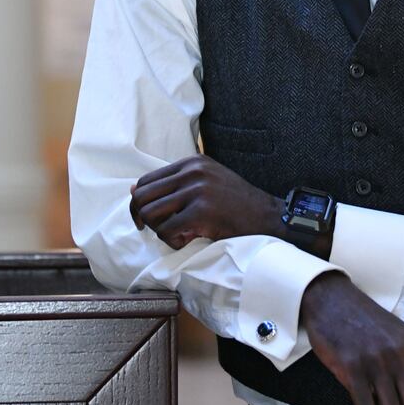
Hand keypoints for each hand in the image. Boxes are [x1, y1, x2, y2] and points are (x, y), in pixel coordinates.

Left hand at [129, 155, 281, 248]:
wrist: (268, 218)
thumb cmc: (237, 205)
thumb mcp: (208, 181)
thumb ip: (177, 182)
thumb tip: (135, 189)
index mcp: (192, 162)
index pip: (146, 180)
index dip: (139, 202)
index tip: (145, 219)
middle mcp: (193, 171)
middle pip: (142, 196)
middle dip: (142, 217)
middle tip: (154, 231)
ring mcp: (197, 190)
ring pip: (150, 213)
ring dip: (159, 230)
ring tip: (179, 234)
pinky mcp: (202, 212)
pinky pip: (167, 231)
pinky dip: (173, 242)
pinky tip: (189, 241)